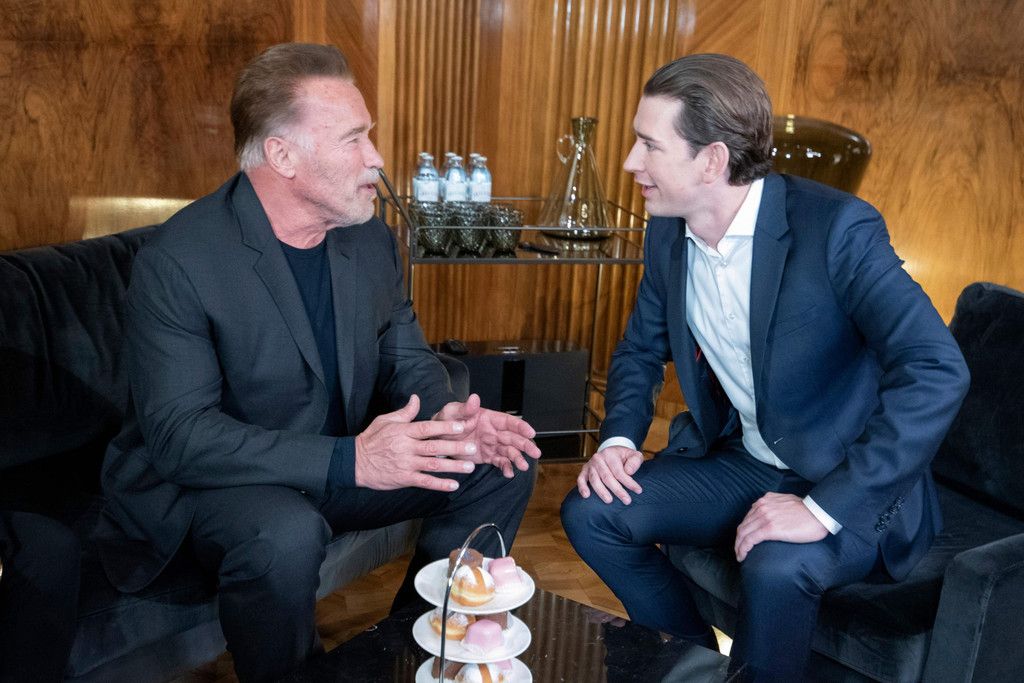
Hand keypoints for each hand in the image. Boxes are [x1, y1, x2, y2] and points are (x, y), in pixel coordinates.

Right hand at [354, 394, 479, 491]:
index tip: (460, 426)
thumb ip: (404, 412)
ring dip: (452, 467)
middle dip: (455, 447)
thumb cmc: (371, 439)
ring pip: (433, 465)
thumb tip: (416, 398)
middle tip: (472, 448)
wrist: (355, 462)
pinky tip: (453, 485)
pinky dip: (439, 484)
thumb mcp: (385, 420)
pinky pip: (424, 482)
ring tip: (469, 467)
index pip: (427, 428)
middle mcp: (406, 447)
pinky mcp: (404, 478)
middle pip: (434, 447)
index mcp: (403, 431)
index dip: (444, 427)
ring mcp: (406, 464)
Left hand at [432, 393, 540, 477]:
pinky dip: (506, 467)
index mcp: (489, 418)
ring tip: (523, 466)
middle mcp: (494, 431)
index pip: (509, 422)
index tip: (531, 433)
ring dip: (518, 458)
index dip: (521, 427)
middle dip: (525, 445)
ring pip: (509, 451)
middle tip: (535, 453)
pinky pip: (499, 462)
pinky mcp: (487, 457)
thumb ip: (464, 408)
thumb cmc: (446, 421)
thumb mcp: (452, 412)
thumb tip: (474, 398)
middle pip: (514, 438)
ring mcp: (492, 445)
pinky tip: (510, 473)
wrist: (437, 438)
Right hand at [576, 445, 643, 504]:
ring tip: (609, 501)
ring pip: (594, 480)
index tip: (638, 491)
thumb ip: (635, 461)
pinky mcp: (584, 470)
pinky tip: (586, 496)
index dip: (629, 482)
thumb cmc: (624, 457)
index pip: (619, 471)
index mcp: (610, 454)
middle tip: (627, 501)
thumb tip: (629, 472)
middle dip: (618, 490)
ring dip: (601, 491)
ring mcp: (590, 465)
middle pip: (607, 477)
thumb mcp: (633, 455)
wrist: (611, 452)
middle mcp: (598, 458)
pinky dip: (582, 487)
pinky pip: (581, 479)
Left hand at [733, 492, 828, 560]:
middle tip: (739, 551)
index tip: (744, 540)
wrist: (819, 513)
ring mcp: (764, 517)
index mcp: (765, 500)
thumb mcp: (787, 501)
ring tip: (740, 556)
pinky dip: (743, 549)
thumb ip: (776, 505)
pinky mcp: (769, 528)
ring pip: (743, 533)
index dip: (744, 530)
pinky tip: (743, 557)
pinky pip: (750, 540)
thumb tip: (772, 512)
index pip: (748, 517)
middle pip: (743, 526)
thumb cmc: (809, 510)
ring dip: (739, 546)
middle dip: (738, 540)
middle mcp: (761, 507)